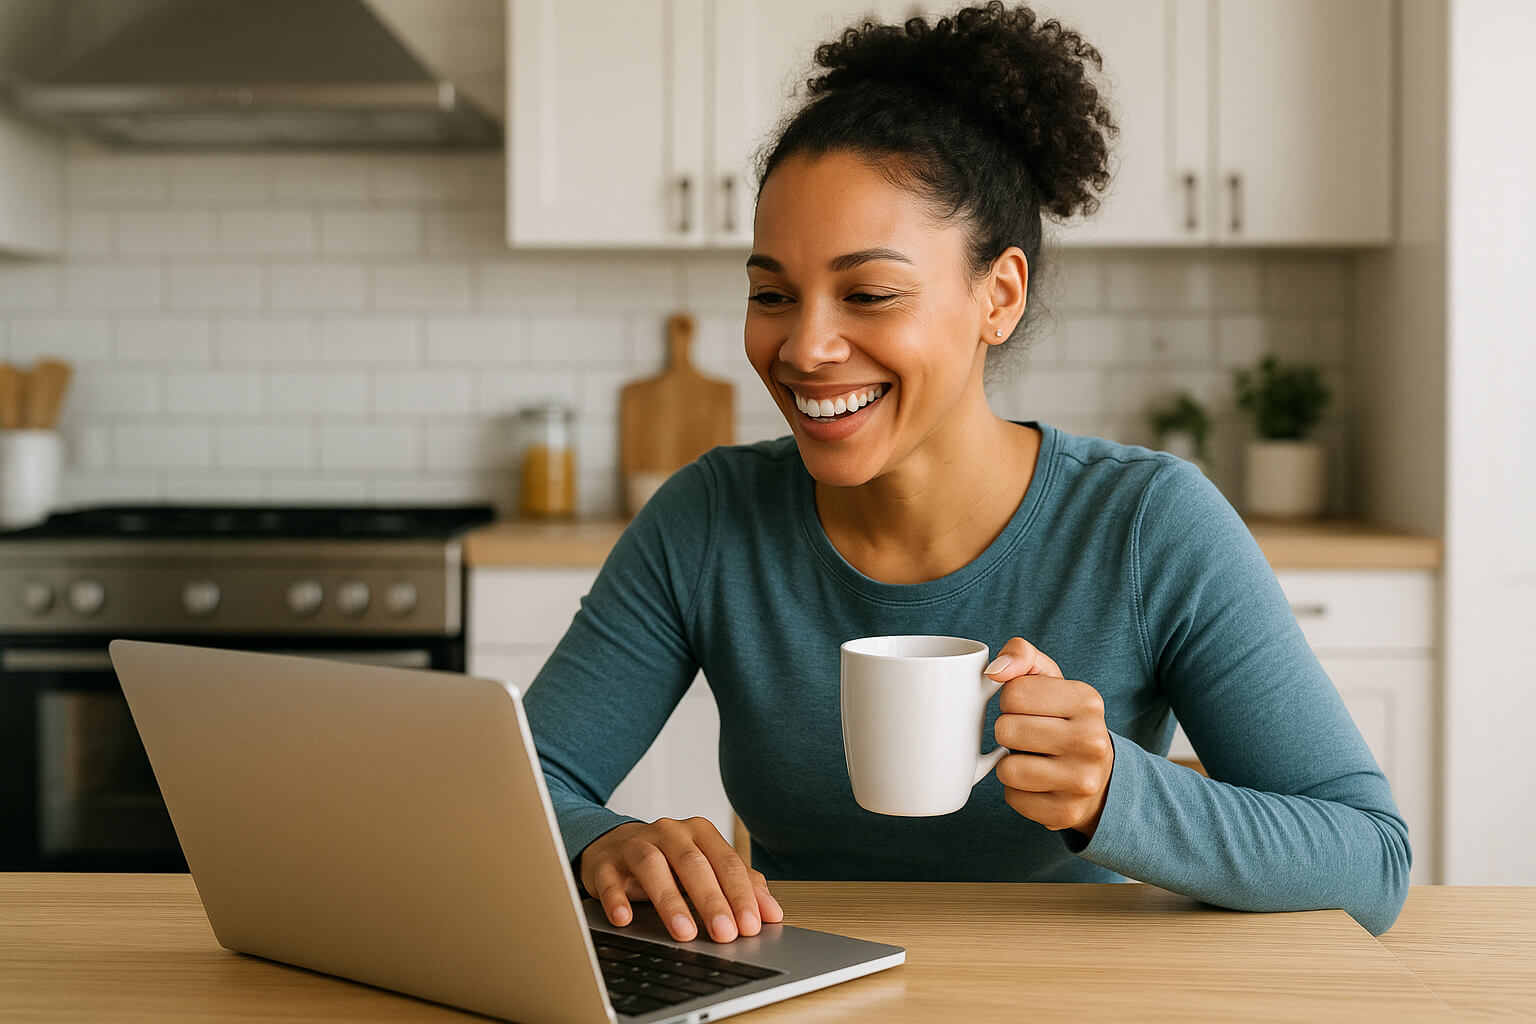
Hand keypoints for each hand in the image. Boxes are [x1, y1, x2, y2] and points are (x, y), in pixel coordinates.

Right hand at [579, 816, 782, 942]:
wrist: (615, 845)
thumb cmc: (669, 861)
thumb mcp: (706, 867)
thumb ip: (740, 885)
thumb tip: (773, 914)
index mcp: (700, 832)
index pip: (726, 862)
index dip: (741, 894)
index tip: (752, 925)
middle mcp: (670, 832)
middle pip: (693, 864)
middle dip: (711, 900)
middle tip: (725, 934)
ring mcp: (635, 844)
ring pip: (653, 867)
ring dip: (670, 901)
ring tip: (684, 932)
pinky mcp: (605, 862)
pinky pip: (609, 880)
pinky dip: (616, 898)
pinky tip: (624, 919)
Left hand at [985, 637, 1114, 837]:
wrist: (1101, 776)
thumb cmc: (1064, 720)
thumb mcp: (1051, 680)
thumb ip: (1022, 656)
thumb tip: (993, 670)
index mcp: (1087, 701)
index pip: (1014, 692)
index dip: (1009, 700)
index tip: (1028, 708)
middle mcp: (1092, 741)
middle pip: (1006, 730)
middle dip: (1008, 732)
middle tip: (1029, 736)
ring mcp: (1083, 781)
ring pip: (1006, 769)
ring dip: (1009, 764)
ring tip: (1033, 759)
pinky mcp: (1067, 813)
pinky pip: (1013, 798)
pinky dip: (1017, 791)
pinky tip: (1038, 784)